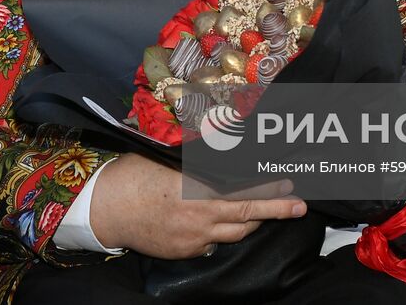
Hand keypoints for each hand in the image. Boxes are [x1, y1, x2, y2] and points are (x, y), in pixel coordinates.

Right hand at [89, 153, 306, 257]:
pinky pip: (214, 243)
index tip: (288, 183)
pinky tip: (227, 225)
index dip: (268, 188)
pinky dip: (224, 233)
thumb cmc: (134, 174)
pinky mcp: (186, 251)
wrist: (107, 208)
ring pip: (235, 233)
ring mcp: (194, 237)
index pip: (243, 190)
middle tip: (299, 205)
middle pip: (247, 215)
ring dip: (253, 222)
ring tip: (269, 213)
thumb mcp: (167, 159)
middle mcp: (200, 215)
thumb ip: (197, 163)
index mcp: (197, 188)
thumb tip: (222, 154)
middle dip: (277, 210)